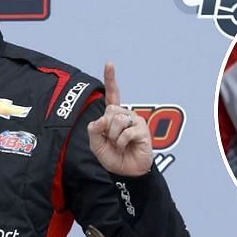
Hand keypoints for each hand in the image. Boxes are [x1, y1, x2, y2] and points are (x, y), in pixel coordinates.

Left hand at [87, 62, 151, 176]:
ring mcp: (135, 120)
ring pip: (117, 120)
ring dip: (114, 136)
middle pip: (110, 110)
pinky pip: (126, 132)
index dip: (111, 78)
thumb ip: (94, 130)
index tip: (110, 63)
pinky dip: (122, 142)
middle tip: (112, 140)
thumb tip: (101, 119)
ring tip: (120, 144)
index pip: (112, 94)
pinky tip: (127, 146)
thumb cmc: (113, 157)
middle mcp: (125, 114)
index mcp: (114, 115)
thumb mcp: (96, 144)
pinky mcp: (142, 129)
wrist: (126, 172)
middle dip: (107, 128)